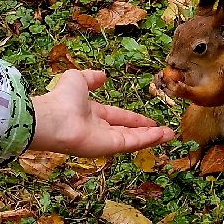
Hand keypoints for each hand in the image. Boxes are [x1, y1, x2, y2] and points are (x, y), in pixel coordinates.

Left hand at [29, 69, 174, 157]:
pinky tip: (162, 135)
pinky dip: (148, 140)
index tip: (149, 120)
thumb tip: (102, 75)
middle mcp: (99, 129)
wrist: (52, 118)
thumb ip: (91, 78)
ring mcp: (104, 140)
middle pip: (128, 131)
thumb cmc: (61, 98)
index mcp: (91, 114)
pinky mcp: (109, 147)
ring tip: (170, 135)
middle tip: (165, 131)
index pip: (117, 117)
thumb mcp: (78, 79)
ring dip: (152, 137)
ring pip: (133, 139)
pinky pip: (131, 143)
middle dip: (147, 131)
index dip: (133, 118)